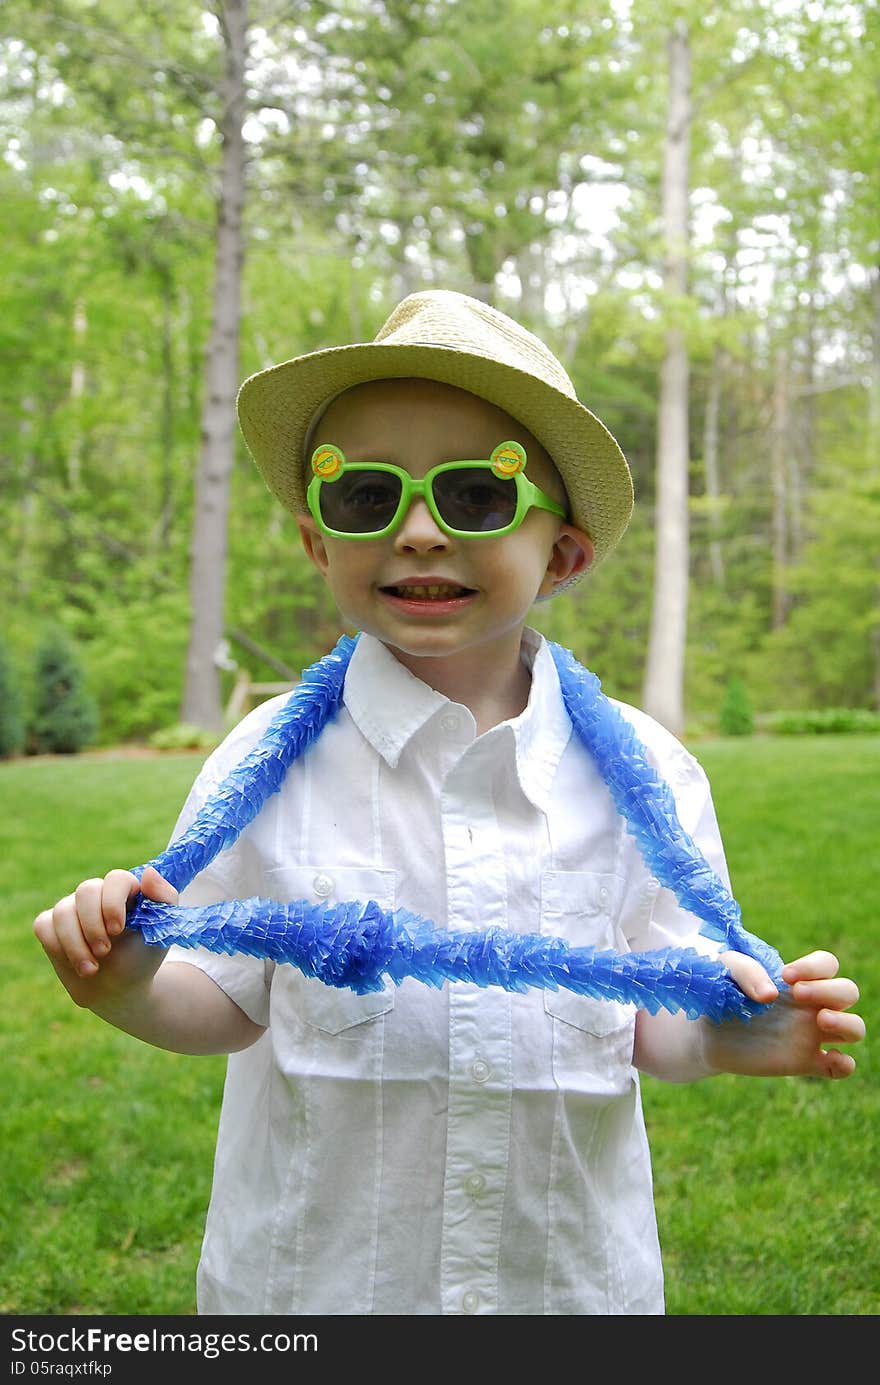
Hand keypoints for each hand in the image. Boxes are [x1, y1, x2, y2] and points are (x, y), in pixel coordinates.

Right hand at [33, 866, 177, 1007]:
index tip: (117, 930)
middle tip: (104, 951)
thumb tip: (149, 872)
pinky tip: (76, 964)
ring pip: (63, 911)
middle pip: (86, 890)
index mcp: (125, 891)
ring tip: (92, 969)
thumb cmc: (142, 957)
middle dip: (92, 925)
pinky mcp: (51, 926)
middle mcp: (97, 895)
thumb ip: (164, 898)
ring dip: (76, 945)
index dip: (113, 902)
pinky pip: (44, 925)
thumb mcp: (162, 931)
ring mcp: (72, 909)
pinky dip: (58, 947)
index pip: (116, 879)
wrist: (119, 990)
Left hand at [705, 949, 864, 1078]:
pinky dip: (845, 1065)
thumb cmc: (719, 995)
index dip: (815, 967)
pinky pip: (841, 1067)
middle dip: (830, 990)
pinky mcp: (803, 1062)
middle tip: (797, 994)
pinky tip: (828, 1058)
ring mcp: (810, 1035)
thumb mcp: (724, 970)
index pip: (828, 965)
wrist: (706, 1033)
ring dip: (847, 1023)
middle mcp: (809, 1005)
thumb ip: (746, 970)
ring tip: (821, 1021)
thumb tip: (771, 994)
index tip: (786, 976)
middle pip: (848, 991)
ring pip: (855, 1028)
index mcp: (796, 980)